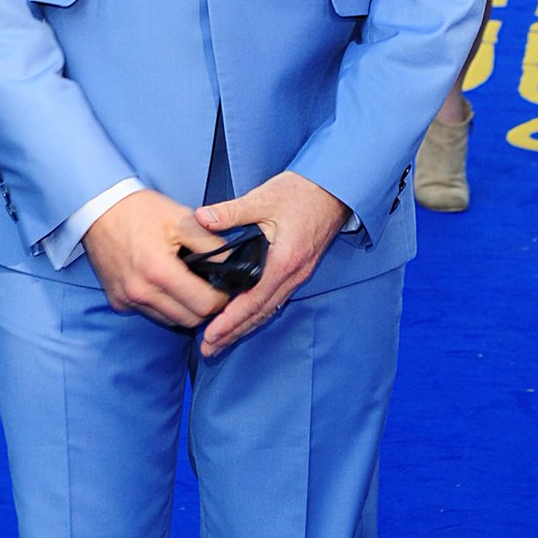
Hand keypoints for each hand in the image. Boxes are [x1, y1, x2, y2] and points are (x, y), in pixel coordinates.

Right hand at [83, 187, 226, 328]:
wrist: (98, 209)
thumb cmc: (140, 210)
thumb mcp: (182, 218)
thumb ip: (211, 244)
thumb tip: (232, 265)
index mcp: (159, 271)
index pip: (204, 305)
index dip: (221, 298)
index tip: (224, 287)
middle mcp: (141, 293)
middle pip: (189, 320)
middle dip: (205, 307)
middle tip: (211, 287)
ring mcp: (127, 300)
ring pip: (170, 321)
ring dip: (185, 309)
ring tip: (190, 285)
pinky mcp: (118, 303)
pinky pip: (151, 314)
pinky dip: (165, 307)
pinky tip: (168, 286)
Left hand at [194, 171, 348, 357]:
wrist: (335, 189)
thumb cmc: (303, 192)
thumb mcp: (264, 198)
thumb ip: (231, 211)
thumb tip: (202, 218)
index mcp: (284, 261)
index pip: (253, 301)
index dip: (230, 321)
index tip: (211, 335)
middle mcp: (293, 274)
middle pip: (260, 313)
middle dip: (234, 333)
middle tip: (209, 349)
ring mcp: (299, 274)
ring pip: (269, 309)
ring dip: (245, 327)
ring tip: (222, 341)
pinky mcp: (300, 270)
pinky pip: (276, 299)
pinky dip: (258, 313)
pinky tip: (247, 318)